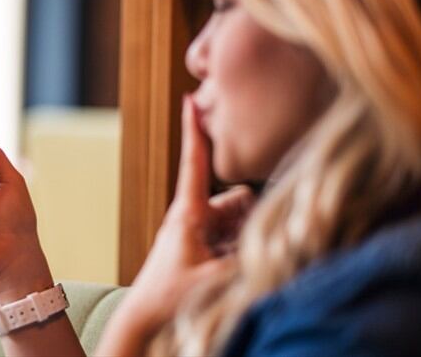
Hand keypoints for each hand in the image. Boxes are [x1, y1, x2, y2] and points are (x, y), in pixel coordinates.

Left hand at [98, 96, 254, 351]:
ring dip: (246, 238)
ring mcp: (200, 234)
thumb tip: (276, 248)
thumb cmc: (168, 298)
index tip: (191, 98)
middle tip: (256, 241)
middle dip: (251, 215)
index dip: (194, 130)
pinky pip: (233, 240)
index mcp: (188, 213)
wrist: (143, 321)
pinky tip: (238, 273)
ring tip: (240, 265)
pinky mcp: (203, 250)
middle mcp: (194, 218)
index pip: (194, 163)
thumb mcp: (211, 280)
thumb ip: (246, 263)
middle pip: (237, 198)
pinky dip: (241, 252)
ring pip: (239, 221)